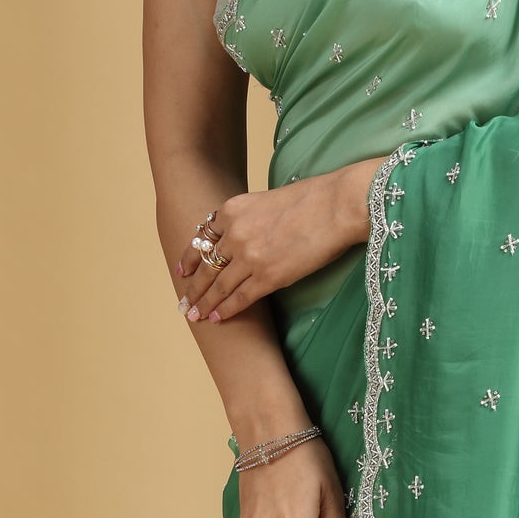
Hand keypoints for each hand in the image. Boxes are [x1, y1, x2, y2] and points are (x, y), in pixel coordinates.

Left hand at [178, 160, 382, 323]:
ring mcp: (249, 257)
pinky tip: (216, 318)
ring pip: (219, 286)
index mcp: (232, 210)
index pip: (202, 239)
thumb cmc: (312, 199)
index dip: (190, 259)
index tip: (183, 272)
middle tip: (184, 303)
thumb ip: (249, 219)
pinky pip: (240, 298)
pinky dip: (226, 309)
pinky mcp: (268, 276)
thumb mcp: (267, 200)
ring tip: (194, 315)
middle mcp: (235, 233)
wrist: (336, 206)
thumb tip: (245, 238)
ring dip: (205, 303)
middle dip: (194, 288)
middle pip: (207, 266)